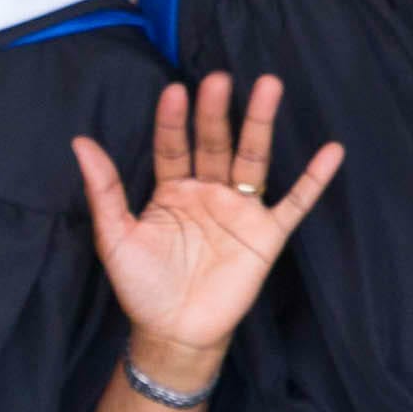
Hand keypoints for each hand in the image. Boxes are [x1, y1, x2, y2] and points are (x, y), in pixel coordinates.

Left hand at [77, 73, 342, 390]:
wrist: (174, 333)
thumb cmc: (142, 286)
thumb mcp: (115, 237)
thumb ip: (103, 190)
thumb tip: (79, 142)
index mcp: (172, 189)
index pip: (173, 145)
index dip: (173, 120)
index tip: (174, 91)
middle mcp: (208, 191)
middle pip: (215, 142)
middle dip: (217, 111)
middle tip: (218, 78)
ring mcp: (240, 209)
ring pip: (253, 158)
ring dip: (261, 124)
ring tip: (269, 85)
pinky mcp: (267, 234)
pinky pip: (294, 202)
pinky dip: (314, 179)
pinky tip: (333, 150)